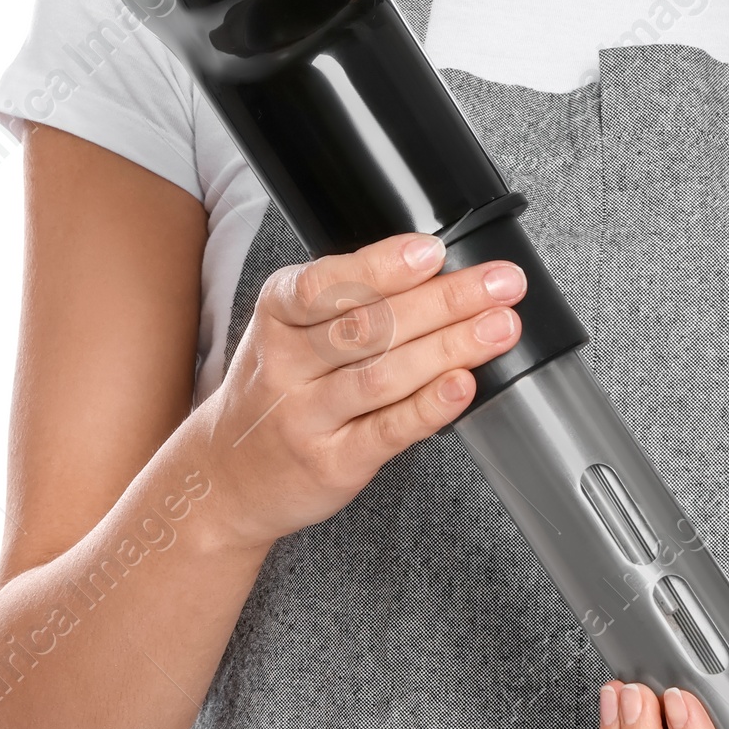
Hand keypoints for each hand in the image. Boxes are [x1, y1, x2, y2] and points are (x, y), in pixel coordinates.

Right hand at [197, 232, 526, 551]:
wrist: (227, 478)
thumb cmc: (279, 388)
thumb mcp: (291, 330)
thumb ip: (352, 300)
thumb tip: (441, 268)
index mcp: (278, 314)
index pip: (326, 283)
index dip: (383, 266)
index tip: (434, 251)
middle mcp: (286, 364)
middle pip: (370, 325)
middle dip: (445, 300)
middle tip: (502, 284)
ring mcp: (306, 417)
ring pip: (382, 375)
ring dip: (450, 347)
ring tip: (501, 327)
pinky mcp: (331, 463)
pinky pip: (386, 431)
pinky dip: (429, 406)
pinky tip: (463, 385)